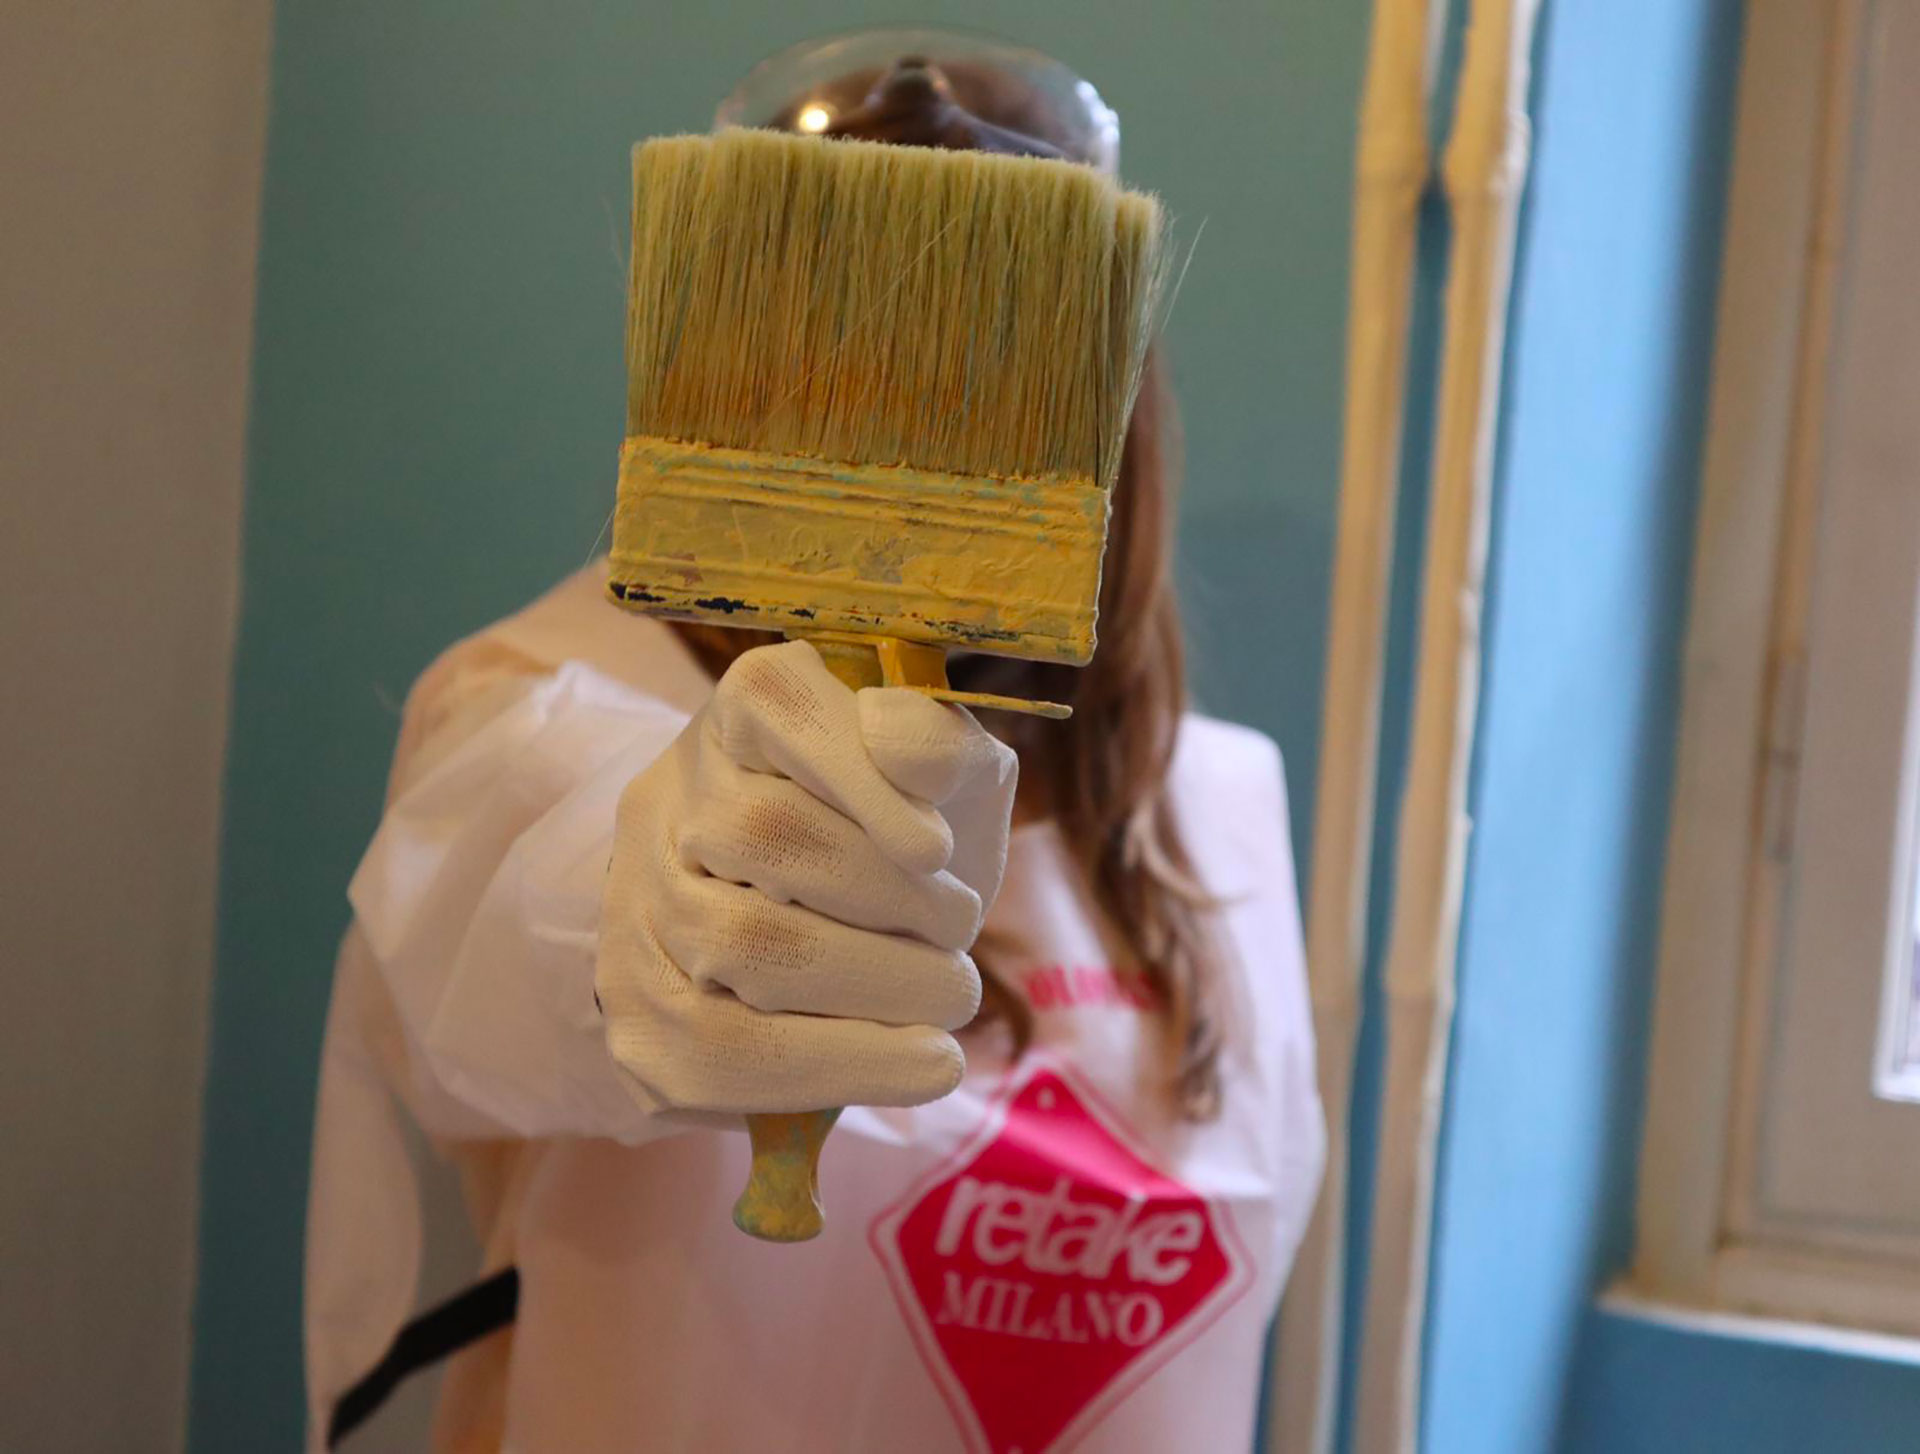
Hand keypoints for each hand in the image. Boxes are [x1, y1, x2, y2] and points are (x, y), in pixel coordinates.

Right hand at [595, 640, 1017, 1115]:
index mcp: (747, 710)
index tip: (938, 847)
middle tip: (964, 933)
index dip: (857, 772)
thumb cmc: (901, 845)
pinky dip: (843, 1063)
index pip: (776, 705)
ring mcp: (641, 910)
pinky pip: (721, 1051)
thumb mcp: (950, 781)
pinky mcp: (641, 1018)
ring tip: (953, 996)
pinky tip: (923, 1065)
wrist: (830, 950)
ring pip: (739, 942)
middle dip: (888, 896)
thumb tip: (897, 736)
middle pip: (763, 832)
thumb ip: (941, 747)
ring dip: (875, 982)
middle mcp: (672, 796)